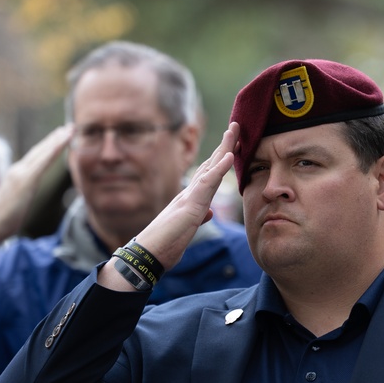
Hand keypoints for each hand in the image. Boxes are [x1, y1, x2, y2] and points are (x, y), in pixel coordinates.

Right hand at [0, 124, 72, 251]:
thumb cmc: (4, 218)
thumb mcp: (17, 200)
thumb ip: (22, 190)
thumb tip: (27, 189)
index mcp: (17, 174)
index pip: (36, 156)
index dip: (48, 145)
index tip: (60, 135)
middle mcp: (18, 169)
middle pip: (40, 150)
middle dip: (55, 138)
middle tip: (70, 127)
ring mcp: (21, 173)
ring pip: (42, 152)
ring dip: (57, 140)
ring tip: (70, 130)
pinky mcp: (25, 180)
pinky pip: (43, 162)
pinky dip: (53, 150)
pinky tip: (62, 142)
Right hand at [98, 123, 238, 290]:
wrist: (148, 255)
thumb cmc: (165, 244)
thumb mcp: (188, 229)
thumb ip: (199, 218)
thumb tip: (209, 212)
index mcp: (191, 199)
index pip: (210, 175)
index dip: (221, 159)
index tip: (233, 145)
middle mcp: (190, 193)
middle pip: (211, 164)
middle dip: (224, 145)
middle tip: (235, 127)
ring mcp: (190, 197)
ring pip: (210, 168)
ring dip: (224, 148)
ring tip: (234, 131)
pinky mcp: (190, 205)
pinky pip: (208, 184)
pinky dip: (220, 168)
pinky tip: (230, 155)